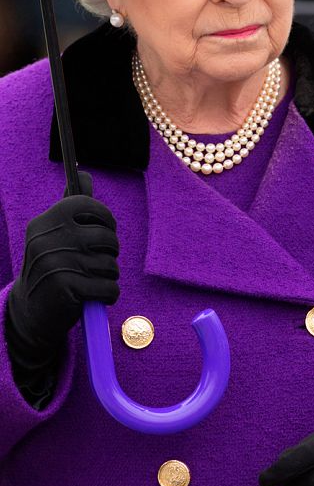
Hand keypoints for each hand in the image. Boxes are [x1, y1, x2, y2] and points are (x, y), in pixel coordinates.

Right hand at [4, 173, 118, 408]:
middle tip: (91, 263)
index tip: (103, 229)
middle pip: (108, 238)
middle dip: (109, 254)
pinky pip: (110, 288)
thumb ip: (71, 206)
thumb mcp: (54, 234)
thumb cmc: (53, 266)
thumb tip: (84, 175)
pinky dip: (107, 295)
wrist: (30, 311)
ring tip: (88, 280)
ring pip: (111, 265)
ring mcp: (56, 264)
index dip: (105, 218)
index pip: (89, 205)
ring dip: (107, 277)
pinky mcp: (67, 289)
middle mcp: (48, 240)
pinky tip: (92, 296)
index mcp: (45, 222)